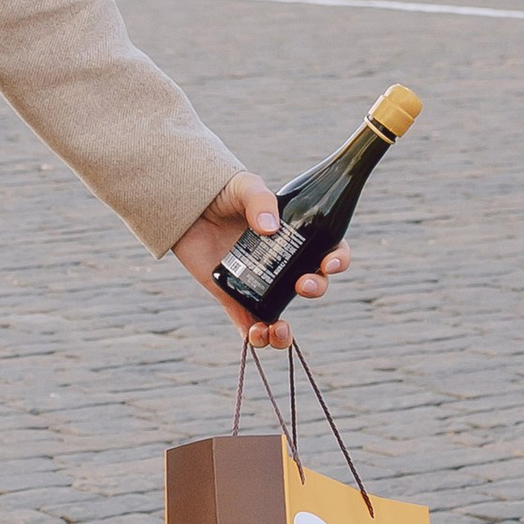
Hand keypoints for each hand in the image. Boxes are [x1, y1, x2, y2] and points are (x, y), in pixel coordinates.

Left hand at [171, 171, 347, 349]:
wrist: (186, 203)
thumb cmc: (222, 192)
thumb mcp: (245, 186)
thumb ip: (259, 200)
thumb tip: (269, 227)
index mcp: (294, 236)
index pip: (328, 250)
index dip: (337, 260)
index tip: (329, 264)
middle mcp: (281, 263)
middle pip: (311, 283)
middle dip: (316, 289)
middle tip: (302, 285)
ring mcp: (258, 281)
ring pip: (282, 314)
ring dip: (286, 331)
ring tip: (280, 330)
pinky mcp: (233, 294)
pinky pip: (247, 323)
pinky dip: (255, 337)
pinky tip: (257, 334)